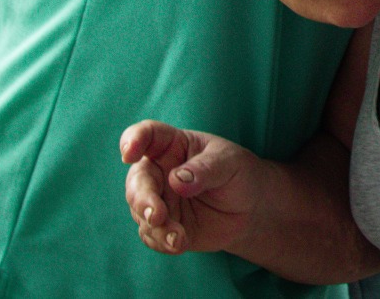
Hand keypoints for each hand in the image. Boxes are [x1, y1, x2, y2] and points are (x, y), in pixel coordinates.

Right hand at [121, 120, 268, 254]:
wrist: (250, 209)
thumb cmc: (238, 173)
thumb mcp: (229, 164)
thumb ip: (205, 169)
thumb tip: (176, 180)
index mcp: (172, 145)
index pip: (147, 135)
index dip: (134, 139)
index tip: (129, 154)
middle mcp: (159, 171)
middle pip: (138, 179)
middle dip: (142, 198)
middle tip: (157, 215)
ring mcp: (159, 199)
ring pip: (141, 211)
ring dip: (155, 226)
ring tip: (177, 237)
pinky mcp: (163, 226)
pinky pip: (151, 235)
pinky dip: (161, 241)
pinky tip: (178, 244)